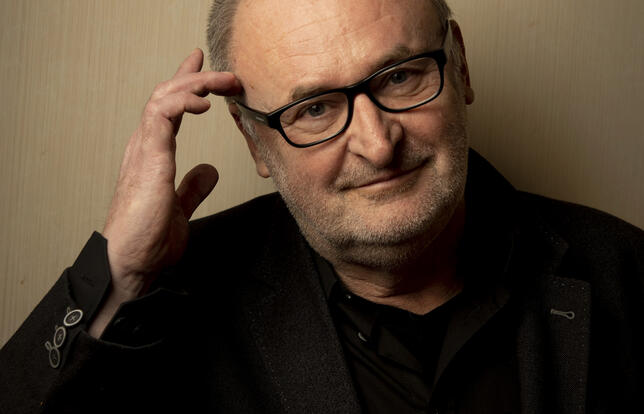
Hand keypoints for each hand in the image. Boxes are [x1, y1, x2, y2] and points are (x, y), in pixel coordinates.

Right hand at [89, 49, 240, 336]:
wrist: (131, 262)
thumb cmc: (148, 239)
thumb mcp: (180, 208)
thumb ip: (192, 187)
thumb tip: (209, 170)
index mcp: (153, 154)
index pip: (170, 110)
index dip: (188, 87)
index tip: (207, 72)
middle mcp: (145, 145)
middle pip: (168, 96)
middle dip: (197, 77)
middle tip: (227, 73)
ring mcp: (144, 149)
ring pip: (165, 97)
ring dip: (196, 83)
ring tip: (224, 81)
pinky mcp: (148, 158)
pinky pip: (162, 114)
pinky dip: (183, 101)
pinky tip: (205, 101)